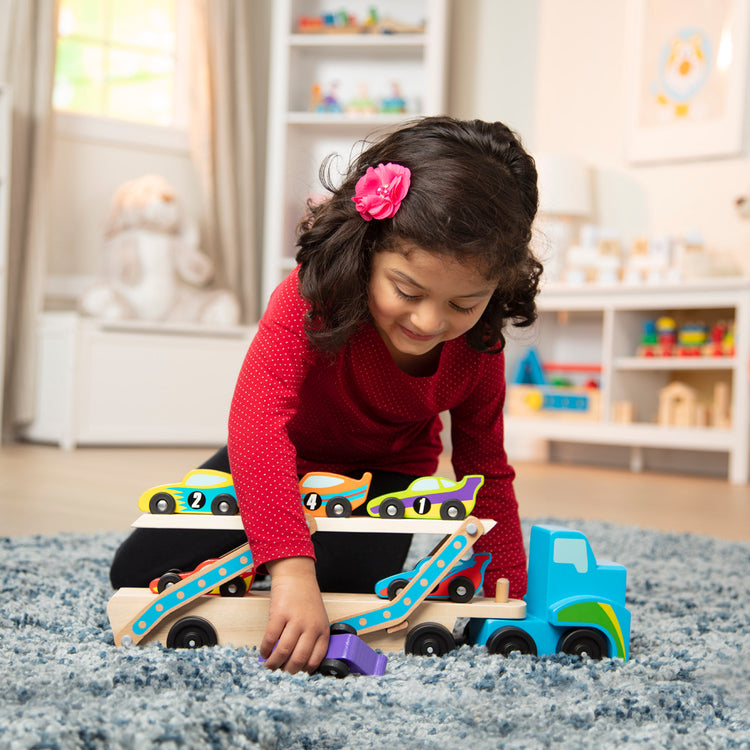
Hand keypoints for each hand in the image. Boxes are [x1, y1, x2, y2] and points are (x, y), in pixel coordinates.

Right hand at [260, 557, 329, 673]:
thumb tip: (299, 662)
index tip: (296, 674)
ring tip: (269, 665)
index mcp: (322, 630)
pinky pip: (271, 638)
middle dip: (288, 671)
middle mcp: (311, 626)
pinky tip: (264, 652)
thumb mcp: (318, 619)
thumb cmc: (306, 599)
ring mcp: (296, 620)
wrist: (296, 576)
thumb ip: (312, 638)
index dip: (304, 671)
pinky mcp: (280, 614)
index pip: (316, 659)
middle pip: (299, 659)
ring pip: (284, 651)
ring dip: (274, 663)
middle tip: (281, 672)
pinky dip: (265, 649)